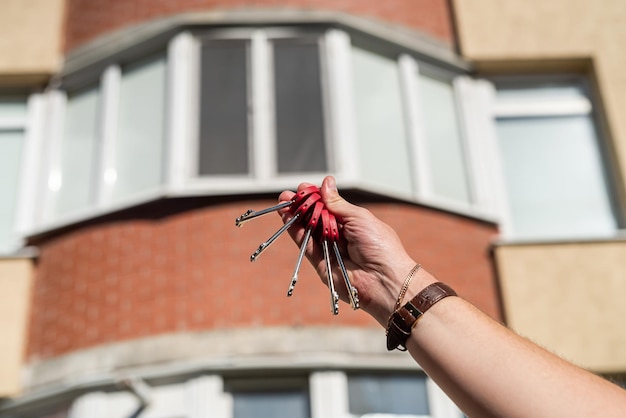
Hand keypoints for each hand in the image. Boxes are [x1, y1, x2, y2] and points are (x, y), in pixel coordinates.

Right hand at [278, 176, 436, 325]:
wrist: (384, 279)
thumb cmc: (380, 246)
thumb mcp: (359, 218)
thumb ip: (337, 204)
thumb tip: (326, 183)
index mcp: (353, 223)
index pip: (330, 206)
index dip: (317, 196)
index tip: (305, 187)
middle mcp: (340, 235)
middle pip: (316, 217)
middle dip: (303, 205)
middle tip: (290, 194)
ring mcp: (330, 249)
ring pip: (309, 230)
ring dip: (295, 216)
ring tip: (284, 202)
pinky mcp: (321, 264)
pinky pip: (306, 245)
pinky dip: (296, 232)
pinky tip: (287, 218)